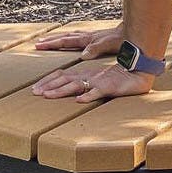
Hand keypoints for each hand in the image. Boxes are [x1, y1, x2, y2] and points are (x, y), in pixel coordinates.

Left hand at [31, 63, 154, 101]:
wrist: (137, 71)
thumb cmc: (117, 78)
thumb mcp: (97, 81)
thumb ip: (85, 85)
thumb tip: (72, 95)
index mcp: (84, 74)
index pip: (62, 75)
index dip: (48, 81)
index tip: (35, 89)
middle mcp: (88, 76)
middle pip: (64, 79)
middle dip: (48, 86)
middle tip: (34, 93)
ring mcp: (97, 81)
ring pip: (76, 85)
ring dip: (61, 90)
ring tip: (48, 96)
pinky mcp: (109, 87)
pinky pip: (97, 91)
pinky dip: (88, 95)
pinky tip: (79, 101)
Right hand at [34, 25, 123, 58]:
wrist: (132, 31)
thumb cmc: (122, 39)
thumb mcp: (109, 45)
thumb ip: (96, 49)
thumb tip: (83, 55)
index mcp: (87, 39)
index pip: (65, 40)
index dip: (52, 43)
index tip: (39, 44)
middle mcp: (87, 36)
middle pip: (65, 37)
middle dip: (51, 40)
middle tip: (38, 42)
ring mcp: (90, 36)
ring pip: (70, 35)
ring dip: (59, 38)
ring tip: (49, 39)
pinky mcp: (95, 37)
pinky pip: (78, 37)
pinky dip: (70, 37)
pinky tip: (71, 40)